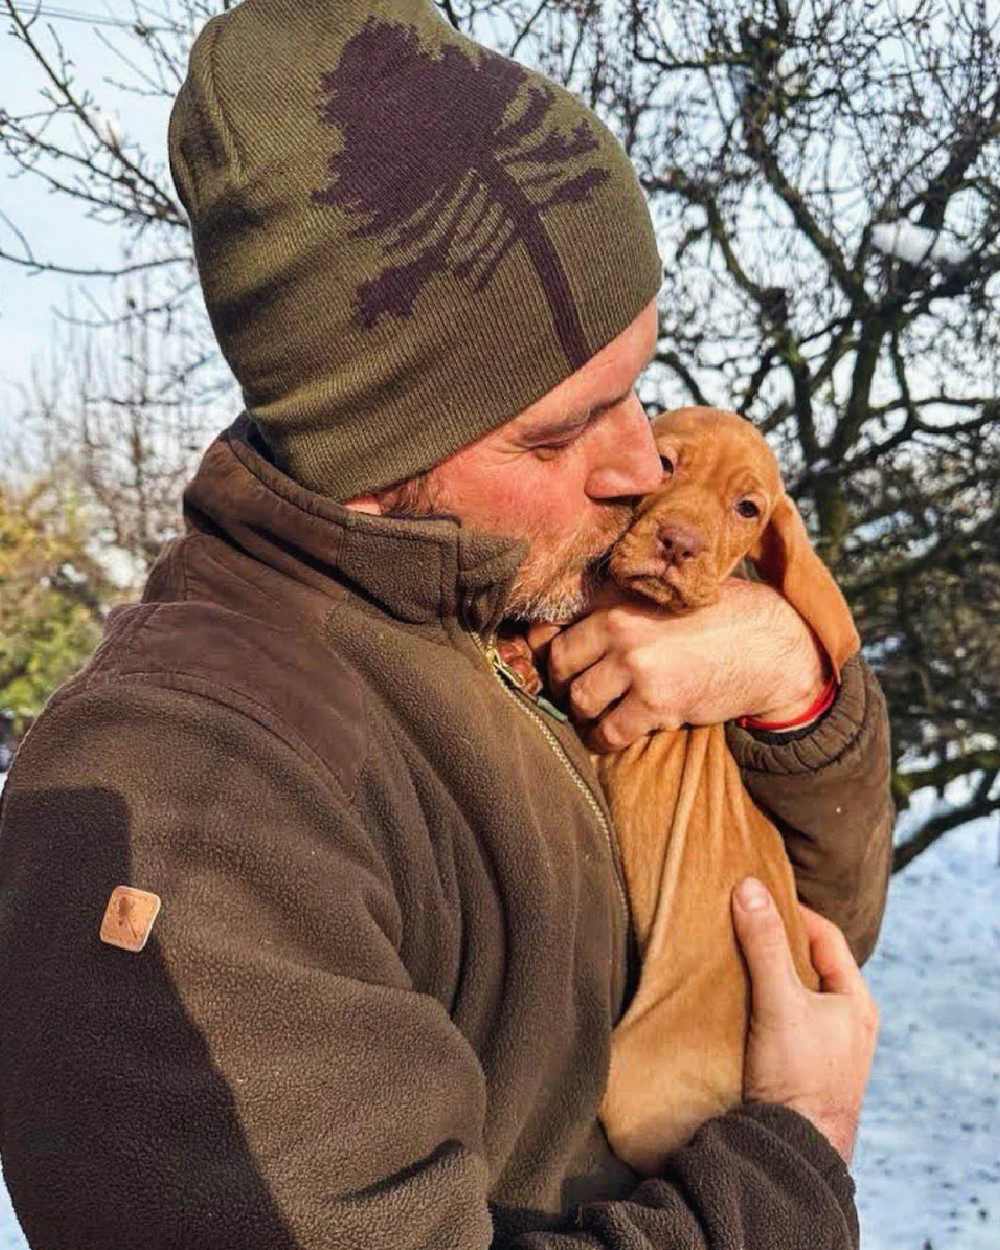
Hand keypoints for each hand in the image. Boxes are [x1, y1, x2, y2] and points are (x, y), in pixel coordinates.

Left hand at [526, 578, 827, 751]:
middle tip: (572, 692)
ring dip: (581, 713)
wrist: (771, 646)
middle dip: (561, 684)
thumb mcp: (667, 593)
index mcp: (621, 598)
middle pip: (561, 665)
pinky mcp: (658, 703)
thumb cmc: (721, 616)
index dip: (547, 650)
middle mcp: (623, 629)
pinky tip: (609, 735)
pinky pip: (610, 732)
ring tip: (592, 714)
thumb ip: (622, 600)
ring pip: (581, 700)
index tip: (553, 664)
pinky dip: (604, 738)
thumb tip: (571, 617)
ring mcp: (640, 667)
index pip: (559, 626)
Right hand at [731, 877, 879, 1163]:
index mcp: (856, 1002)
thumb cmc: (797, 1075)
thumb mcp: (780, 1000)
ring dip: (766, 975)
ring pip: (795, 995)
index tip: (756, 896)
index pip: (826, 936)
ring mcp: (826, 1050)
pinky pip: (783, 1022)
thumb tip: (748, 886)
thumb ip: (764, 944)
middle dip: (776, 942)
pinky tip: (735, 1003)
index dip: (792, 911)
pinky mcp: (801, 1070)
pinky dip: (761, 1005)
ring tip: (732, 957)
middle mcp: (847, 1024)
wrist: (792, 1152)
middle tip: (740, 922)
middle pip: (810, 965)